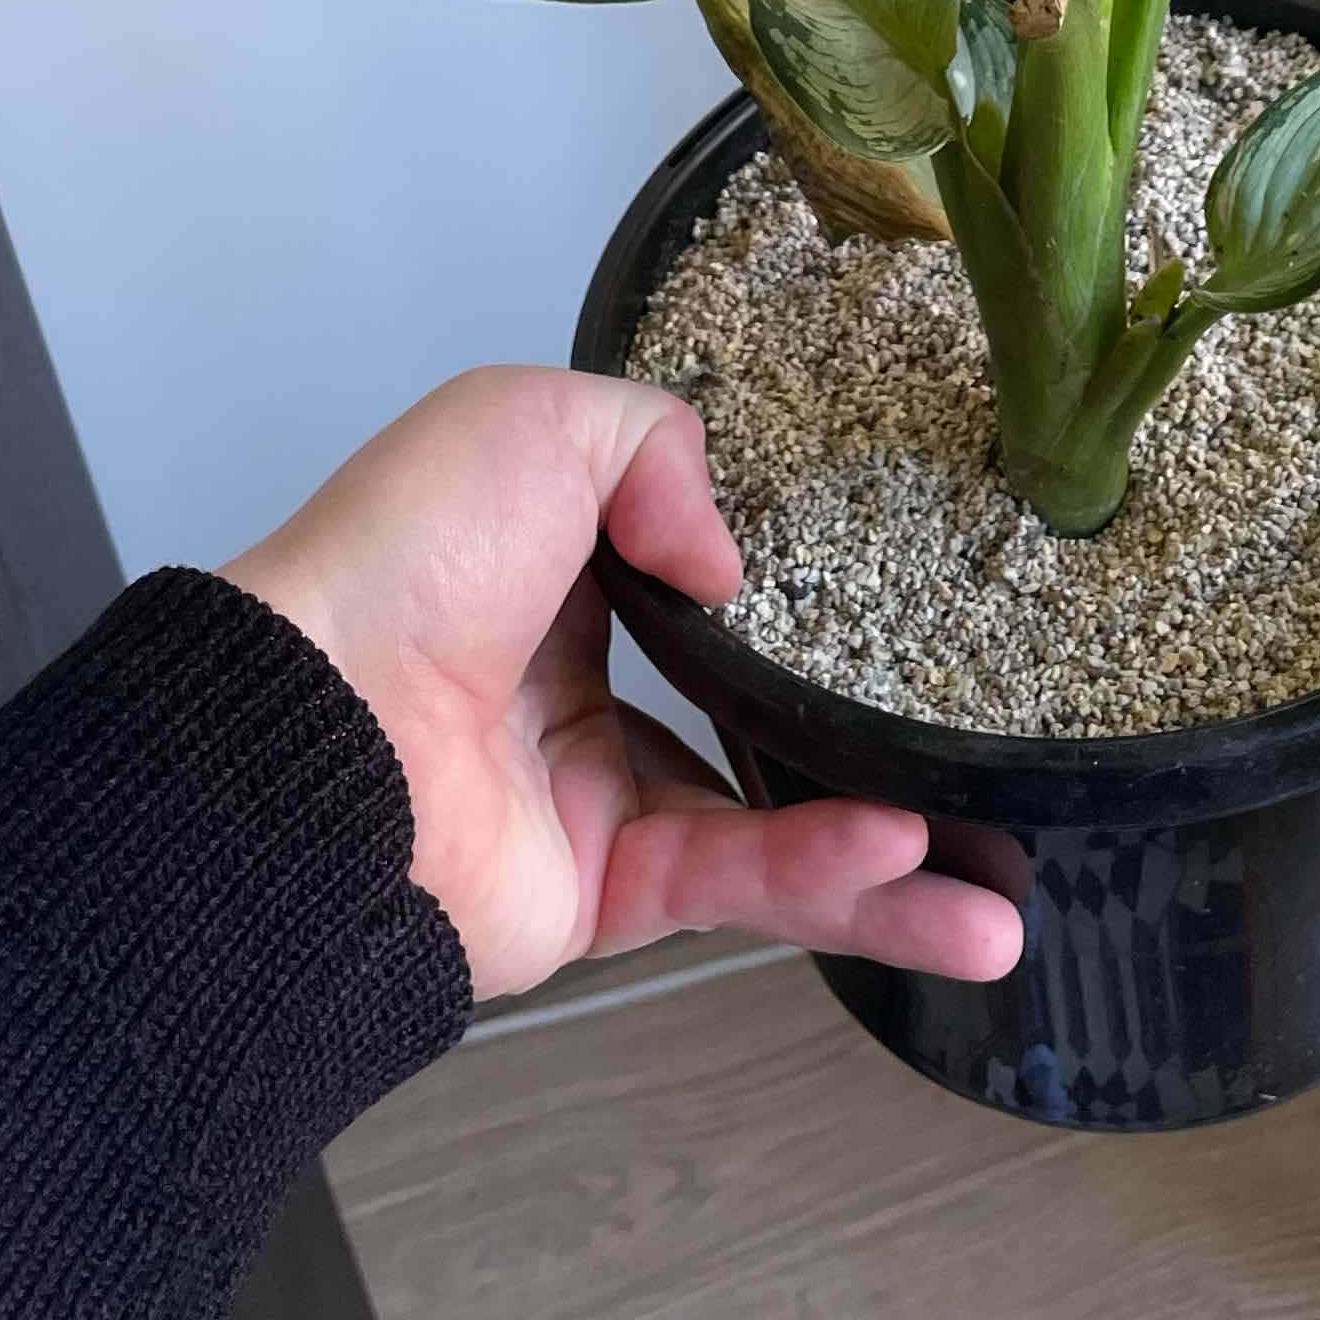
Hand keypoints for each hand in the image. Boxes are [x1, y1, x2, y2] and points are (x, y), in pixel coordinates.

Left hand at [222, 365, 1024, 1004]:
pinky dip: (828, 880)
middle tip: (973, 752)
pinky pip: (732, 884)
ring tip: (1006, 889)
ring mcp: (586, 803)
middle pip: (750, 714)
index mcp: (549, 573)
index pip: (690, 579)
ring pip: (767, 824)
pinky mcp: (590, 898)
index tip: (894, 589)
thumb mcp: (532, 421)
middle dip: (866, 741)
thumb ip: (653, 451)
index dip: (785, 585)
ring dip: (887, 854)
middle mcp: (571, 691)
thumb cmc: (400, 564)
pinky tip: (915, 867)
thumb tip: (732, 563)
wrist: (312, 737)